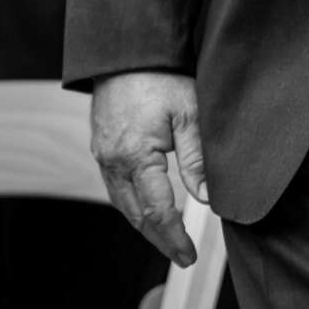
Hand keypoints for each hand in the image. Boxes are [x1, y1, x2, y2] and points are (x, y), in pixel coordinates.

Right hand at [91, 71, 206, 266]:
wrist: (126, 52)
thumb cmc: (161, 77)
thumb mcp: (191, 114)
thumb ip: (197, 158)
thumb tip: (207, 197)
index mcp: (135, 156)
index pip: (156, 210)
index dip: (173, 236)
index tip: (188, 254)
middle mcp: (113, 161)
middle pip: (135, 214)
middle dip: (159, 238)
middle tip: (181, 255)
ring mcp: (103, 155)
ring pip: (123, 203)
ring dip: (144, 224)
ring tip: (168, 239)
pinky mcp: (102, 147)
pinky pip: (116, 187)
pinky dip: (133, 204)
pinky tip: (148, 208)